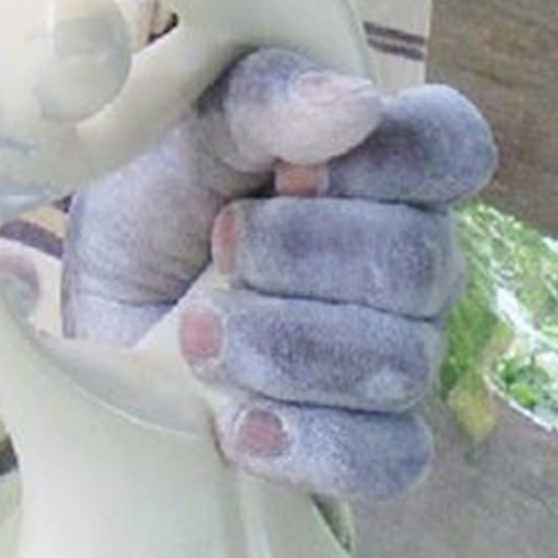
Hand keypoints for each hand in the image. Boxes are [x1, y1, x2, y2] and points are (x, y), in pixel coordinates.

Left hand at [62, 46, 494, 500]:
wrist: (102, 291)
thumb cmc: (158, 186)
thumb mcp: (189, 121)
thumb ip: (266, 100)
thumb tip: (357, 104)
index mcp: (383, 156)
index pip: (454, 147)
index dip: (390, 162)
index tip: (292, 172)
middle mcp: (410, 251)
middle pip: (419, 264)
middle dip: (303, 256)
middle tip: (218, 245)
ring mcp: (398, 350)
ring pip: (401, 364)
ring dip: (285, 346)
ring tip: (197, 331)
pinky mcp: (364, 436)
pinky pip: (387, 458)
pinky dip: (309, 442)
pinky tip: (238, 424)